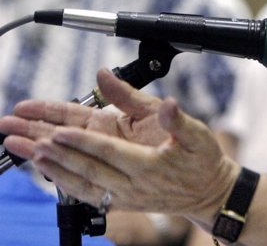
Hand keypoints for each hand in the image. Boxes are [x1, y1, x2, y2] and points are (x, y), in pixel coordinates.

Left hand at [1, 69, 233, 222]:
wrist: (210, 193)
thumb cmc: (204, 160)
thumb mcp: (196, 132)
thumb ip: (173, 117)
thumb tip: (166, 101)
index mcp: (149, 163)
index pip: (107, 151)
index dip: (80, 142)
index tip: (55, 132)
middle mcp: (132, 183)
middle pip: (84, 166)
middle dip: (49, 150)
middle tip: (19, 135)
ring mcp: (125, 195)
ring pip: (80, 182)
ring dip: (49, 166)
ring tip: (22, 150)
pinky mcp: (122, 202)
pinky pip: (88, 193)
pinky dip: (63, 182)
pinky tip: (45, 169)